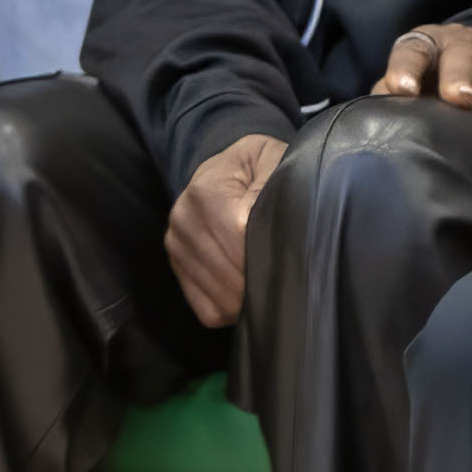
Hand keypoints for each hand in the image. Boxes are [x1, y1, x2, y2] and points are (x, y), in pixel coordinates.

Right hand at [164, 132, 285, 332]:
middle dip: (263, 282)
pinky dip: (234, 310)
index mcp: (205, 192)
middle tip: (293, 282)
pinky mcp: (178, 269)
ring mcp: (176, 247)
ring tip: (277, 287)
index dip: (268, 255)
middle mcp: (182, 220)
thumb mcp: (274, 161)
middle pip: (228, 275)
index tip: (295, 262)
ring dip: (251, 300)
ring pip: (219, 298)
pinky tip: (254, 293)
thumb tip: (258, 224)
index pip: (237, 239)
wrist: (231, 171)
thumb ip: (273, 184)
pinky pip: (208, 310)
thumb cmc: (262, 168)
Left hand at [375, 21, 471, 135]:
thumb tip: (373, 114)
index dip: (406, 69)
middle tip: (461, 100)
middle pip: (463, 55)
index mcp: (429, 44)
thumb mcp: (410, 79)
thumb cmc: (432, 78)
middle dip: (461, 76)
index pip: (413, 51)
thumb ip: (389, 92)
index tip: (402, 90)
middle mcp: (467, 45)